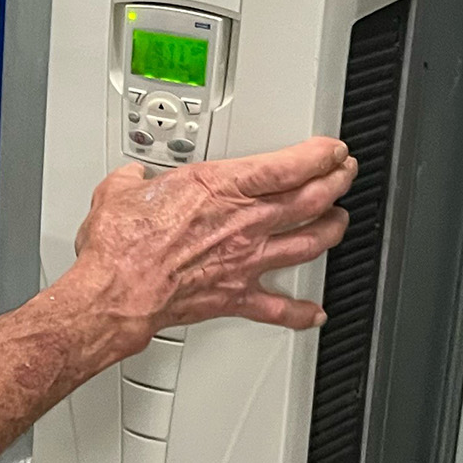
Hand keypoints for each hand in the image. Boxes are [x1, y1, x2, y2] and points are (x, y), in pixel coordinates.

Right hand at [68, 138, 355, 355]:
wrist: (118, 291)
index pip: (289, 165)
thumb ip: (132, 181)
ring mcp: (245, 260)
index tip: (331, 150)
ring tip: (339, 221)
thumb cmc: (121, 245)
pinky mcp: (235, 296)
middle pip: (311, 199)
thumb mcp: (118, 192)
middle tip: (344, 174)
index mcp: (220, 187)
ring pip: (309, 242)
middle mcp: (244, 223)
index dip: (320, 155)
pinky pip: (278, 307)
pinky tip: (314, 313)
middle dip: (336, 182)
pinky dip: (300, 312)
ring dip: (331, 230)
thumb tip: (131, 180)